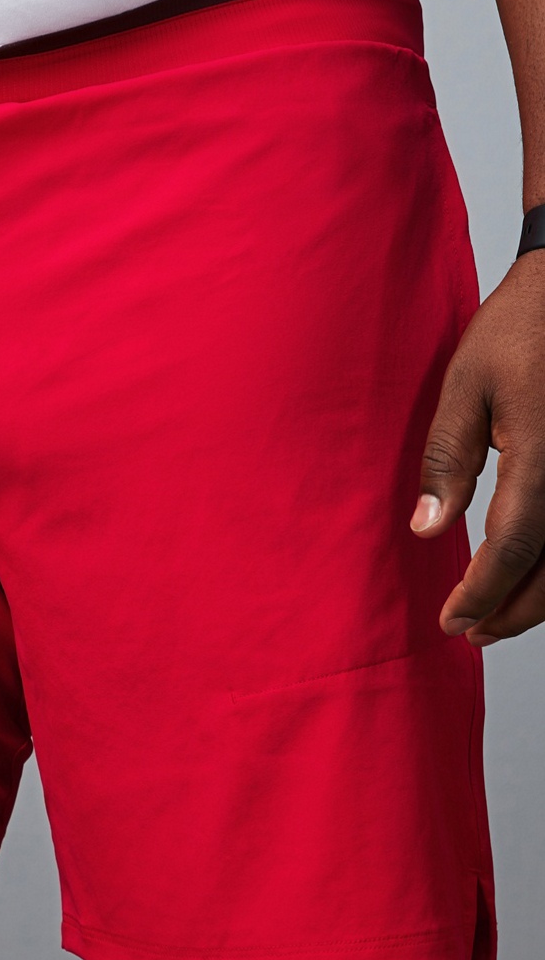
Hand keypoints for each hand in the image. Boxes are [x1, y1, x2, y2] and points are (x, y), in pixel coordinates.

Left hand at [412, 247, 544, 645]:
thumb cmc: (519, 329)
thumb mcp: (464, 386)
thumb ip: (446, 461)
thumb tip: (426, 530)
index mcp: (544, 457)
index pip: (513, 547)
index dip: (483, 591)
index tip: (453, 619)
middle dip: (513, 609)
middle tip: (470, 630)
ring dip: (540, 596)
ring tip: (496, 616)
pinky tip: (530, 571)